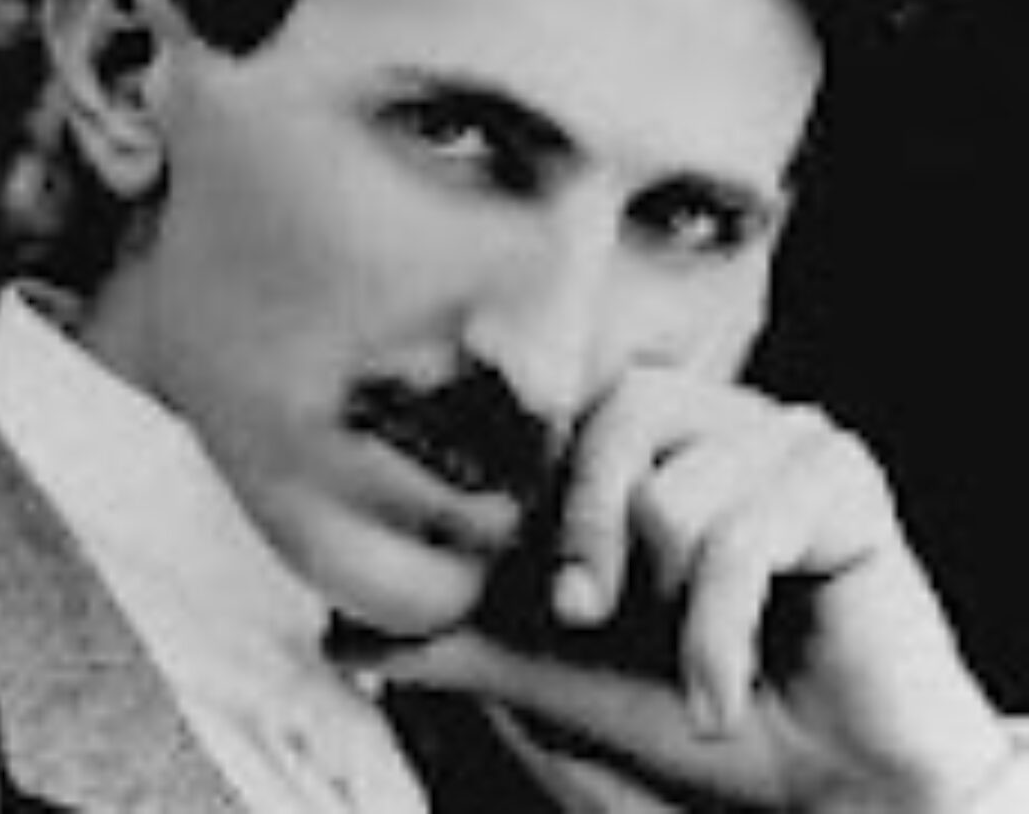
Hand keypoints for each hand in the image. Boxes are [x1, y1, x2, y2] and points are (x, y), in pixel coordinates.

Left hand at [381, 370, 1010, 811]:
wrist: (819, 785)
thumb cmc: (686, 706)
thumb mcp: (553, 667)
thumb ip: (455, 635)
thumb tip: (338, 633)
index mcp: (652, 437)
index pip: (570, 407)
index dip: (541, 496)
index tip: (541, 592)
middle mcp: (719, 417)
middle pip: (623, 415)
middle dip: (593, 536)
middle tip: (588, 620)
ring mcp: (787, 440)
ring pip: (678, 494)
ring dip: (669, 616)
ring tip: (694, 670)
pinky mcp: (845, 482)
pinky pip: (744, 537)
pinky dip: (714, 640)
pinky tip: (723, 698)